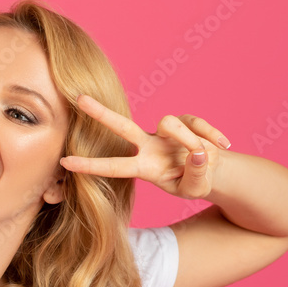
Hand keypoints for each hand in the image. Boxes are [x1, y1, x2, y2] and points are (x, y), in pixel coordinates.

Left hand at [59, 94, 231, 199]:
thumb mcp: (196, 188)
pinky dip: (212, 136)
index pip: (113, 166)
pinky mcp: (186, 121)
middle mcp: (149, 146)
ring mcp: (166, 132)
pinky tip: (222, 145)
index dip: (90, 165)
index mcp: (144, 168)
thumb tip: (195, 152)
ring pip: (170, 123)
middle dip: (101, 113)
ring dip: (190, 139)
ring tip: (205, 155)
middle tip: (79, 98)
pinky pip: (197, 125)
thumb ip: (195, 174)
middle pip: (121, 126)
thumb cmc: (196, 182)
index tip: (64, 162)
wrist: (215, 172)